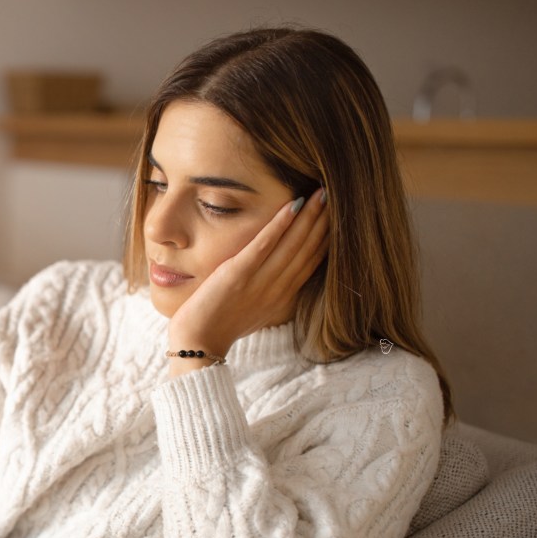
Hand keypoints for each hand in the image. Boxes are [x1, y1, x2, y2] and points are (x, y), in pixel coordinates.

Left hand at [168, 187, 328, 375]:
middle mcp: (278, 289)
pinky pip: (263, 246)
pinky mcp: (238, 275)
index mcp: (282, 296)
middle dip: (323, 221)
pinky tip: (292, 205)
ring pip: (292, 245)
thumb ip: (269, 291)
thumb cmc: (222, 326)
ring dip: (309, 217)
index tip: (337, 215)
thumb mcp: (255, 309)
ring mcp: (259, 282)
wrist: (199, 344)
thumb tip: (279, 278)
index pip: (311, 261)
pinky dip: (279, 225)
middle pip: (307, 250)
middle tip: (334, 194)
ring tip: (321, 193)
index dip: (325, 237)